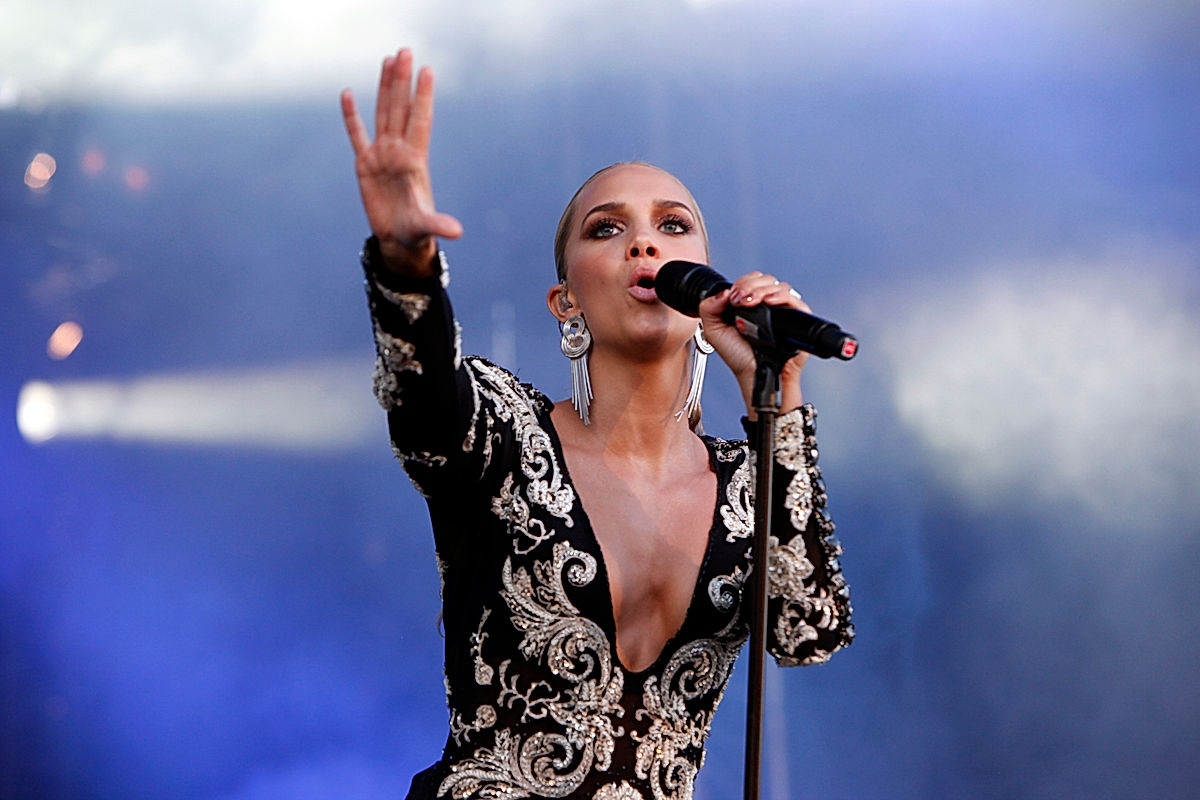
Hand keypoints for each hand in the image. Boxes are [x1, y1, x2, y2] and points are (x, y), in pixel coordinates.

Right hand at [341, 48, 462, 274]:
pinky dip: (351, 115)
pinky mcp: (365, 164)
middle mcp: (399, 151)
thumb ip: (439, 225)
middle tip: (405, 51)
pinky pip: (356, 134)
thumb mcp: (426, 227)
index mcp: (415, 160)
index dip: (423, 96)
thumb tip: (456, 232)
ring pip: (383, 113)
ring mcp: (382, 155)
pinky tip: (347, 93)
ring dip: (385, 87)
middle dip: (402, 81)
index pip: (420, 121)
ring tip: (388, 60)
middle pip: (400, 109)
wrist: (399, 239)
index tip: (427, 70)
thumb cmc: (416, 232)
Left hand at [697, 272, 809, 416]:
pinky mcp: (798, 320)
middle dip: (750, 286)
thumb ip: (708, 308)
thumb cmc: (739, 357)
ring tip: (751, 302)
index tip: (733, 297)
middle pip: (766, 280)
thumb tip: (722, 292)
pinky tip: (769, 302)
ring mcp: (783, 312)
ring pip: (780, 286)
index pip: (752, 280)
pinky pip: (796, 301)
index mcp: (750, 304)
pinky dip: (782, 297)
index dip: (742, 283)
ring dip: (763, 290)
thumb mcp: (714, 331)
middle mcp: (768, 306)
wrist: (754, 375)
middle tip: (740, 300)